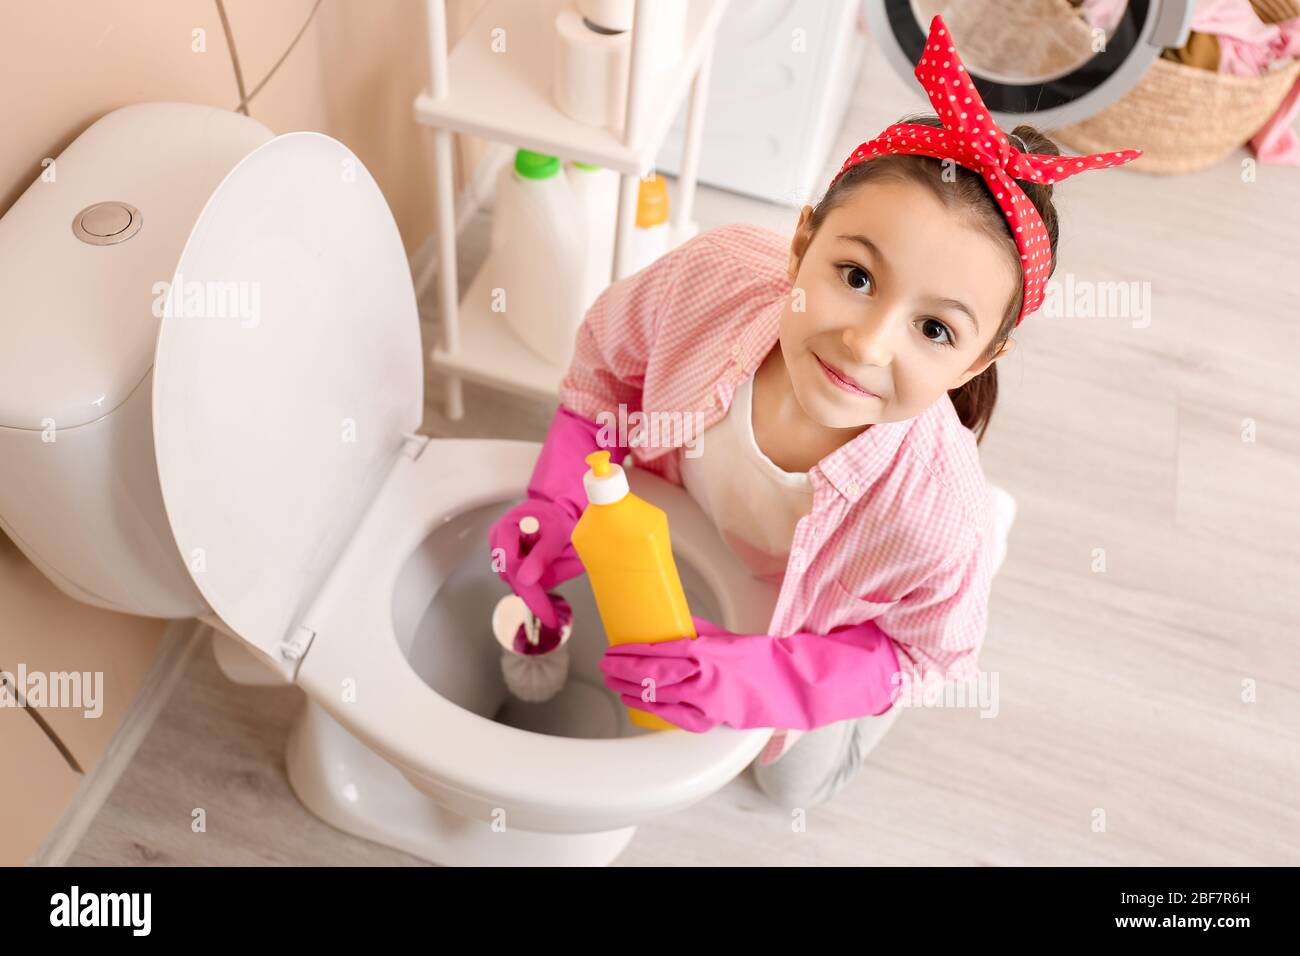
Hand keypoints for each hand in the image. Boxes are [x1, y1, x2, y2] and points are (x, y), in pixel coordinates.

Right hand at [487, 499, 582, 628]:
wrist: (554, 511)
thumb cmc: (556, 519)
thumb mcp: (556, 535)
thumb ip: (541, 556)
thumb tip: (525, 580)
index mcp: (506, 528)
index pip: (512, 565)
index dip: (530, 593)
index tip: (546, 615)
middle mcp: (497, 539)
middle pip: (511, 576)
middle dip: (533, 592)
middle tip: (551, 613)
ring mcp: (498, 548)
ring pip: (514, 579)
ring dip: (532, 583)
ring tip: (551, 566)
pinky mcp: (504, 556)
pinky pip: (516, 575)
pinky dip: (530, 578)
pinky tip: (541, 568)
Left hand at [598, 615, 760, 731]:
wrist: (785, 683)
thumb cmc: (757, 656)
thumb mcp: (722, 635)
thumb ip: (693, 632)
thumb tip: (667, 627)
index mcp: (704, 652)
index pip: (657, 651)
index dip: (630, 652)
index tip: (615, 650)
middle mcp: (701, 677)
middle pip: (651, 675)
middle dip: (623, 671)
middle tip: (607, 666)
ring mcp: (704, 702)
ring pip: (657, 697)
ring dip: (631, 690)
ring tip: (615, 683)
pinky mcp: (710, 720)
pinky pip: (673, 717)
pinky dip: (653, 709)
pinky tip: (638, 702)